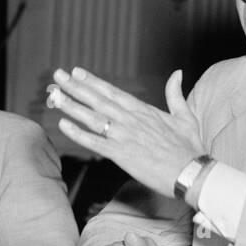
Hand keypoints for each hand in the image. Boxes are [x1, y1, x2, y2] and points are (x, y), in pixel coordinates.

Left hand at [48, 68, 202, 197]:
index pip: (113, 92)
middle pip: (98, 100)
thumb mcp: (185, 116)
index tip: (77, 72)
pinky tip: (63, 125)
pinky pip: (94, 143)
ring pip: (92, 118)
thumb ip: (176, 94)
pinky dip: (78, 134)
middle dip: (75, 87)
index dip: (93, 81)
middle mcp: (131, 120)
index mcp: (144, 110)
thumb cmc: (190, 147)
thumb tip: (177, 73)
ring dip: (72, 106)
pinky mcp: (121, 155)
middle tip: (57, 76)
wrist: (190, 172)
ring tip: (55, 96)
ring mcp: (124, 136)